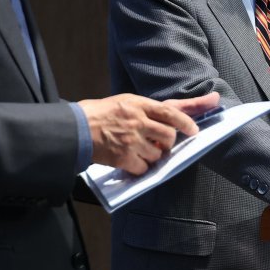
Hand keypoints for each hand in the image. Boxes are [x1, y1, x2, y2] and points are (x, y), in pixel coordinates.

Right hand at [79, 93, 207, 174]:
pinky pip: (144, 167)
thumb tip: (170, 115)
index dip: (185, 121)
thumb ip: (145, 109)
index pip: (169, 111)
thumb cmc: (98, 114)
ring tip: (141, 151)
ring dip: (154, 155)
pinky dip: (141, 167)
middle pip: (168, 135)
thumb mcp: (123, 102)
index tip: (193, 129)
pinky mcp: (123, 157)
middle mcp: (137, 121)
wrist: (76, 129)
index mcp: (138, 104)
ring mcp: (131, 140)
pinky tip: (132, 161)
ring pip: (158, 153)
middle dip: (169, 142)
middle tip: (162, 143)